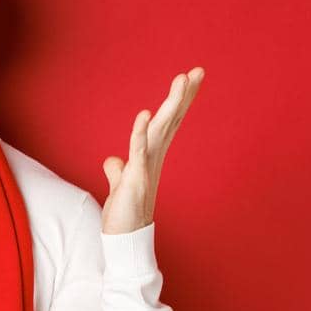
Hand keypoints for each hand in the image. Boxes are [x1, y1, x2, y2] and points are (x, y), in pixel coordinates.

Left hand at [100, 67, 205, 234]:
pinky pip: (138, 151)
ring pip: (160, 129)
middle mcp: (153, 158)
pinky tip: (145, 115)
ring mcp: (146, 167)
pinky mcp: (134, 178)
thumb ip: (117, 170)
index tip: (189, 78)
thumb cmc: (125, 213)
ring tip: (181, 80)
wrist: (124, 239)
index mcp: (150, 155)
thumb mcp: (120, 184)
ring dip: (170, 105)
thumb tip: (112, 160)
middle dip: (183, 96)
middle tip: (197, 71)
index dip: (178, 101)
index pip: (168, 122)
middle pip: (170, 120)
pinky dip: (140, 133)